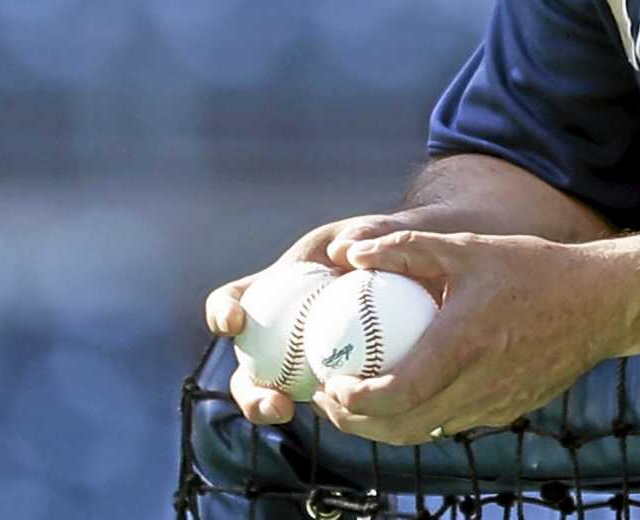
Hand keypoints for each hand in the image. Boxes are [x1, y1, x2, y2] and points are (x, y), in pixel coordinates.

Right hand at [203, 211, 437, 426]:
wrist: (417, 270)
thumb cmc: (385, 245)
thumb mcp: (373, 230)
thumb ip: (363, 234)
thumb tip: (343, 251)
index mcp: (272, 288)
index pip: (233, 300)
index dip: (223, 311)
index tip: (234, 321)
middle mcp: (276, 329)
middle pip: (245, 365)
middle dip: (246, 389)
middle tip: (270, 399)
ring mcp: (298, 358)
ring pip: (273, 391)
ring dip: (269, 406)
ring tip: (286, 409)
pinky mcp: (324, 378)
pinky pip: (318, 397)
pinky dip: (325, 405)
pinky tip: (340, 408)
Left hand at [309, 230, 618, 445]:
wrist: (601, 303)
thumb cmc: (534, 268)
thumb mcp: (468, 248)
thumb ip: (406, 249)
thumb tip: (349, 253)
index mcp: (463, 346)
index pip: (393, 396)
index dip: (351, 400)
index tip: (330, 382)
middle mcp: (477, 385)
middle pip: (399, 428)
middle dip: (354, 421)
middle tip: (332, 398)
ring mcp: (494, 405)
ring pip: (424, 431)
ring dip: (385, 424)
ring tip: (360, 399)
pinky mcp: (508, 411)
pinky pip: (453, 422)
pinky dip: (422, 415)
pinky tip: (413, 389)